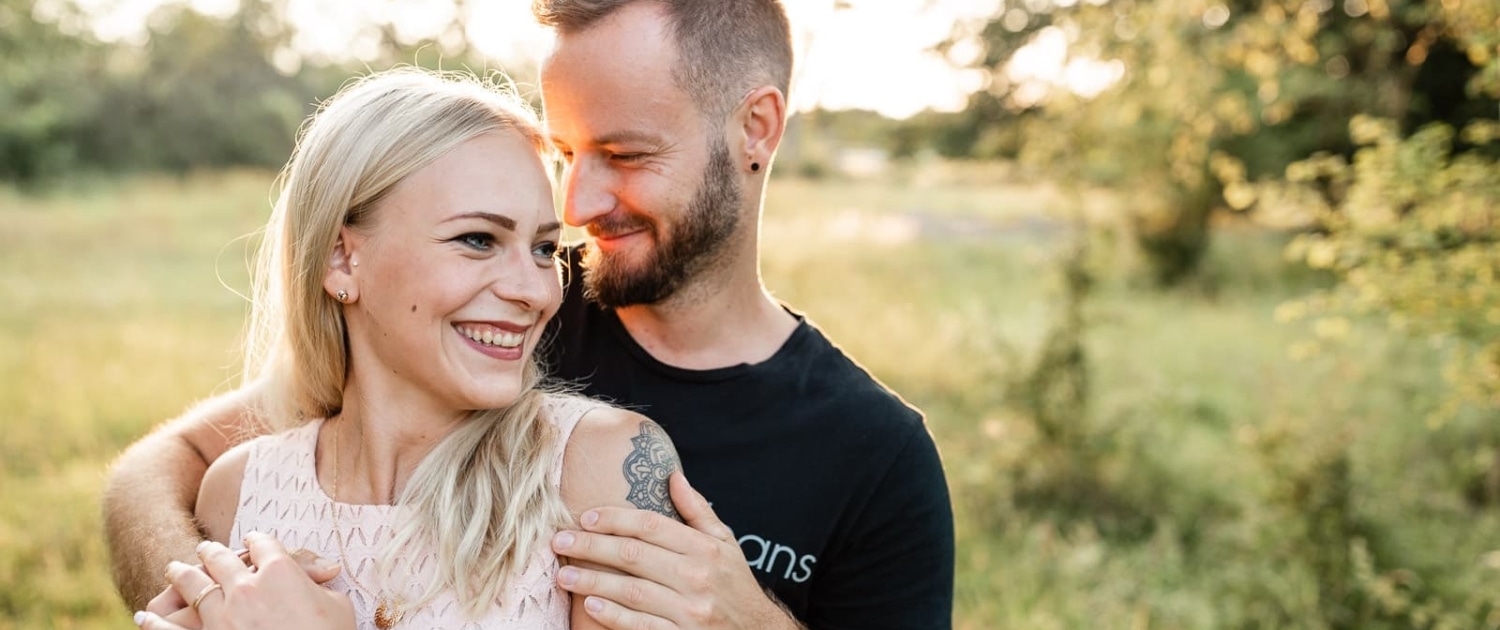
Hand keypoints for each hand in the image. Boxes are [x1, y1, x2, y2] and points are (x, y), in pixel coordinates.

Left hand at [135, 532, 354, 629]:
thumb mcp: (339, 608)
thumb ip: (324, 587)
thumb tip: (326, 575)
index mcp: (280, 572)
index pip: (264, 544)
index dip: (259, 540)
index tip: (254, 540)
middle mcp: (246, 587)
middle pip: (223, 559)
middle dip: (213, 552)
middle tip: (204, 549)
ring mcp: (221, 614)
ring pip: (194, 586)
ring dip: (182, 575)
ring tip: (175, 570)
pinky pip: (171, 629)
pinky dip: (155, 623)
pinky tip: (145, 617)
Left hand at [552, 473, 802, 629]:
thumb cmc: (736, 585)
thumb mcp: (725, 543)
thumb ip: (697, 511)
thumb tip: (672, 476)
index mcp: (704, 548)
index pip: (650, 525)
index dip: (614, 518)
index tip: (585, 517)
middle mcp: (697, 576)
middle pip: (633, 554)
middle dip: (591, 546)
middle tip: (559, 542)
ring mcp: (689, 610)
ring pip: (631, 590)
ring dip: (592, 582)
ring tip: (564, 576)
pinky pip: (641, 625)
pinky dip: (614, 616)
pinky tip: (590, 606)